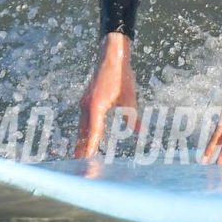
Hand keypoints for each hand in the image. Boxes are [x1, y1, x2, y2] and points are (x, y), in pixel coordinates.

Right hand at [77, 34, 139, 158]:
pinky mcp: (87, 100)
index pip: (92, 133)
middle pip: (83, 133)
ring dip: (82, 141)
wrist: (111, 55)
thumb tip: (140, 132)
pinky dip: (84, 132)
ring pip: (82, 127)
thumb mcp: (130, 97)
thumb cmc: (121, 75)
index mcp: (96, 106)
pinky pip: (84, 120)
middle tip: (80, 167)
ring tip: (81, 157)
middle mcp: (87, 106)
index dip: (90, 148)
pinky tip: (87, 138)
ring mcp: (85, 103)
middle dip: (82, 149)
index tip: (86, 161)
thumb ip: (132, 117)